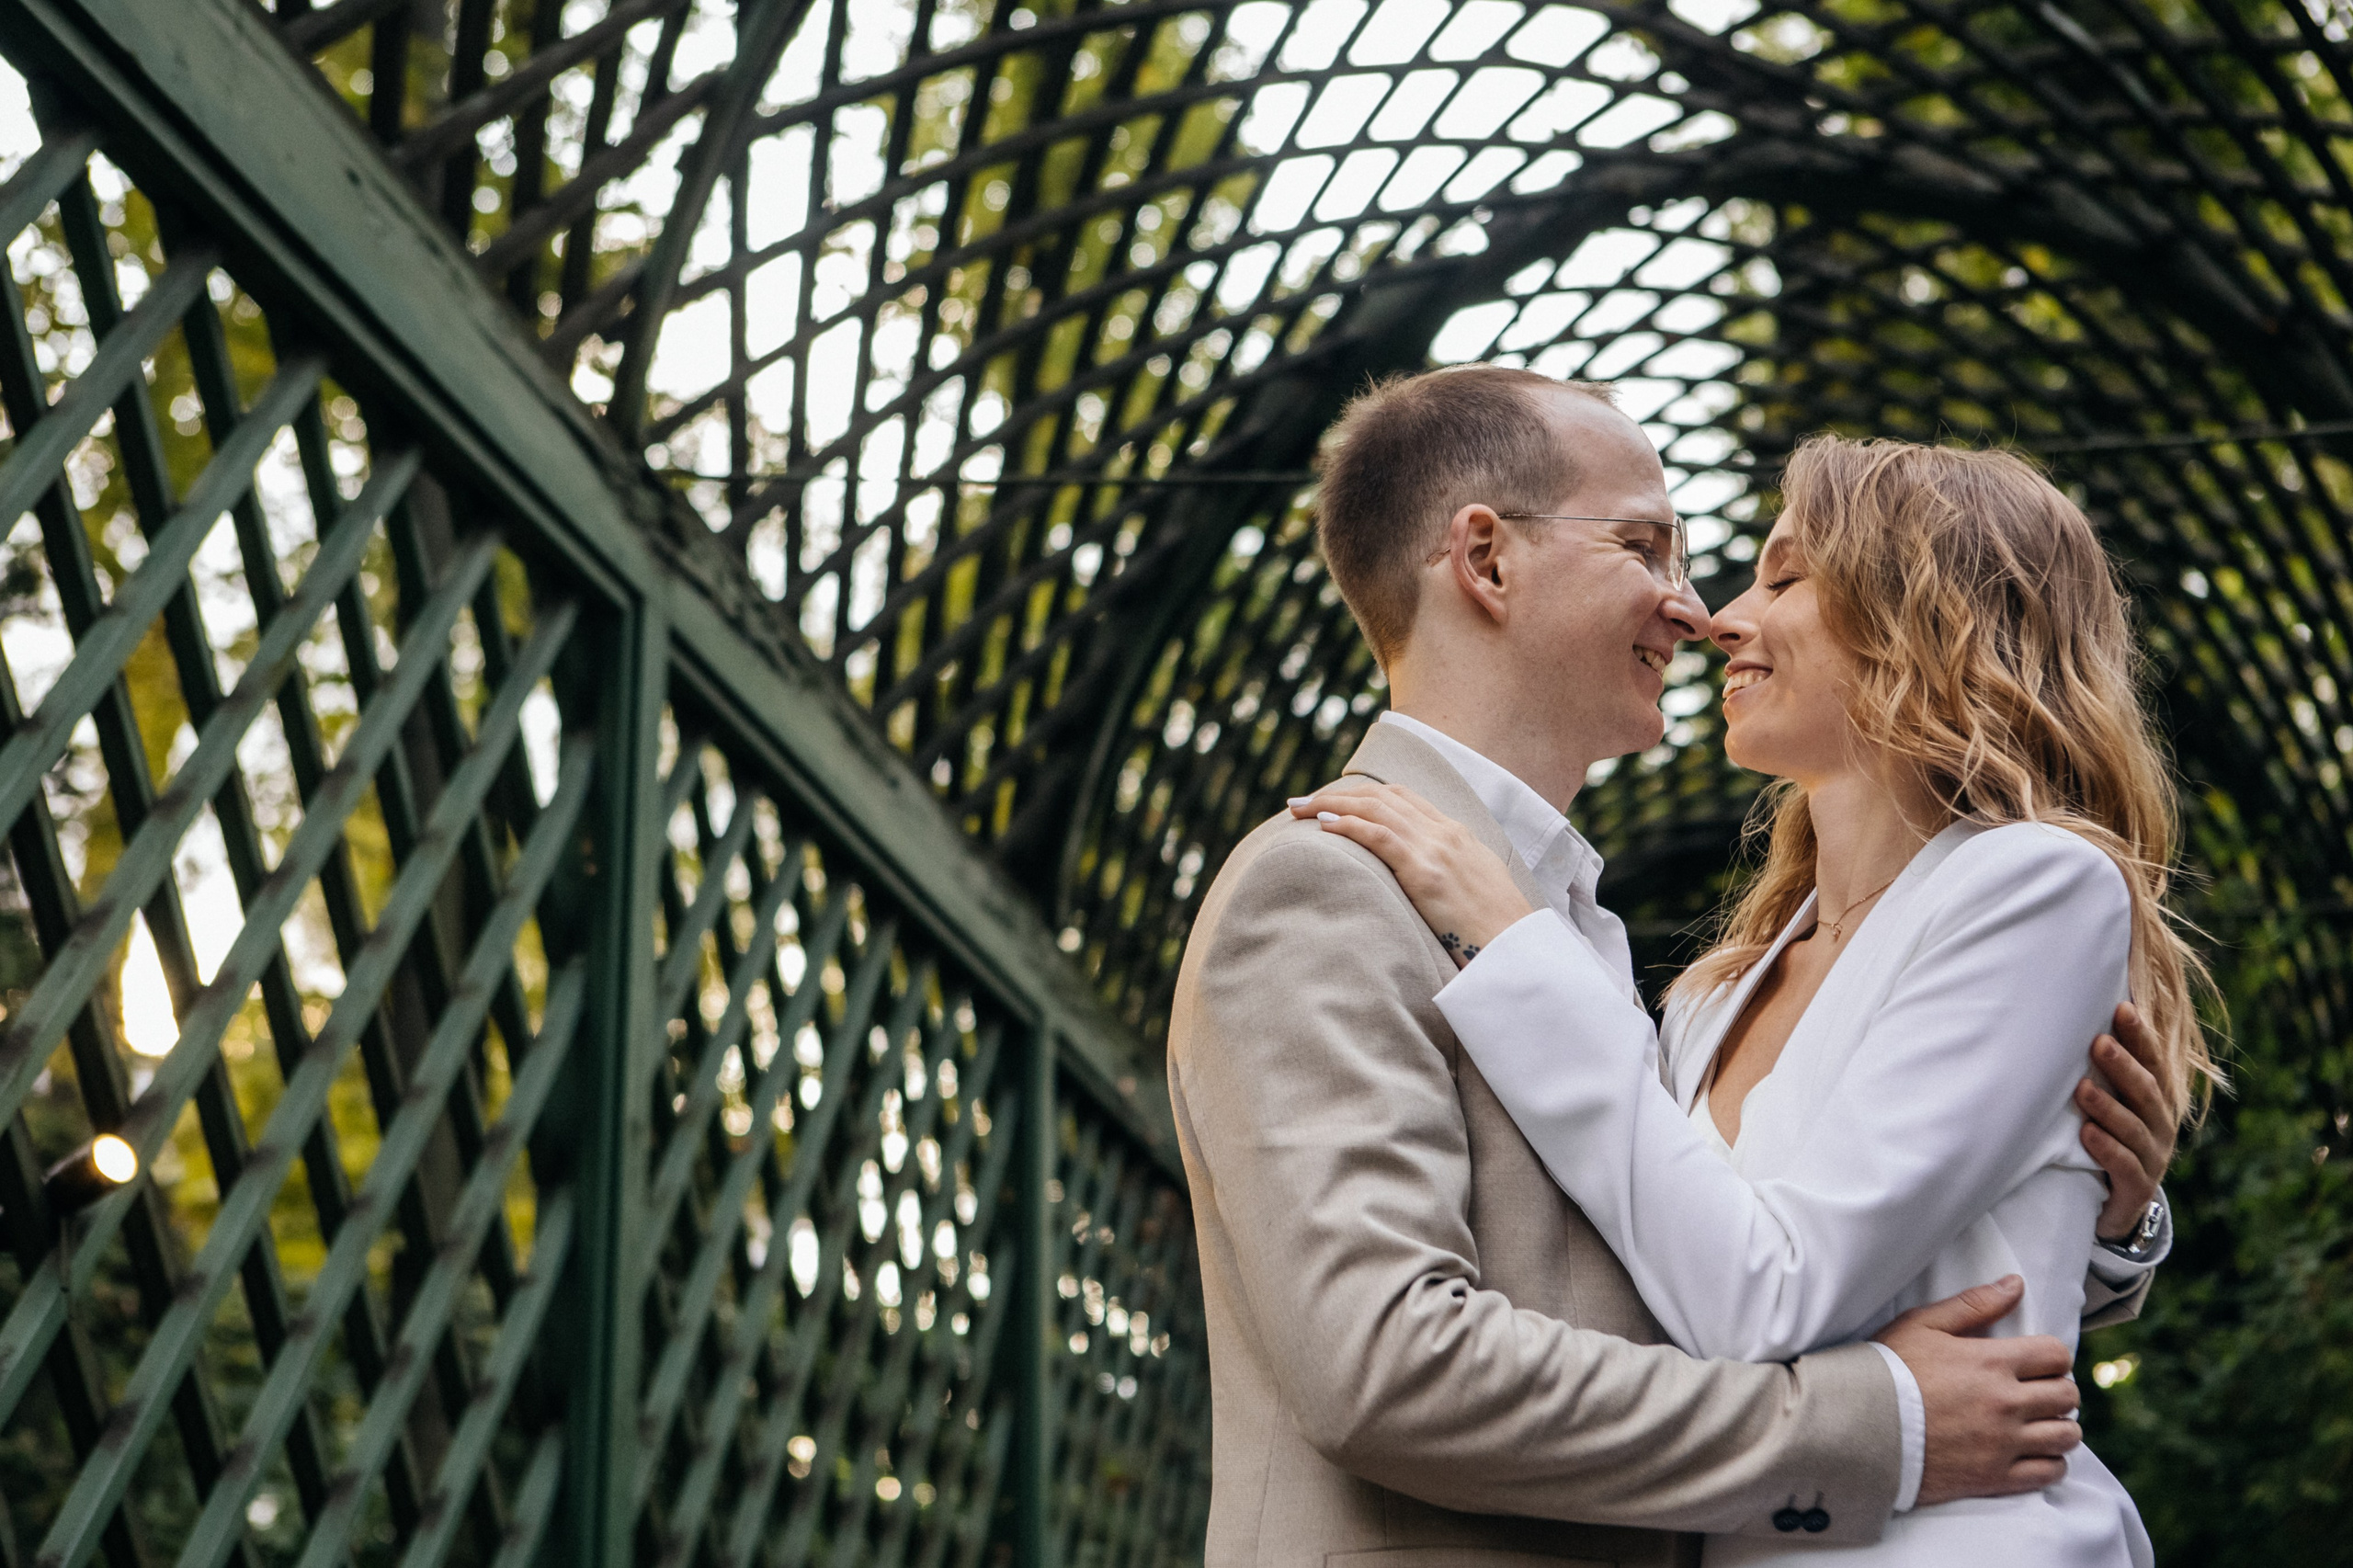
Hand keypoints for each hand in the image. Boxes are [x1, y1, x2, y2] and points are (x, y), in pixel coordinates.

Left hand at [1287, 781, 1534, 965]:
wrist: (1519, 952)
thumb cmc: (1497, 932)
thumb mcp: (1475, 890)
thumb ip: (1449, 875)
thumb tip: (1421, 884)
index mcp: (1458, 835)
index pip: (1403, 798)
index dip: (1364, 795)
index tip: (1333, 800)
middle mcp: (1446, 833)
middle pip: (1382, 796)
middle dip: (1337, 793)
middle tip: (1301, 802)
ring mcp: (1437, 849)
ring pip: (1374, 808)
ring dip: (1329, 804)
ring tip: (1298, 810)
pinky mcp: (1426, 872)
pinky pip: (1379, 836)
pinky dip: (1348, 825)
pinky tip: (1322, 826)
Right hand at [1875, 1276, 2080, 1505]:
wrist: (1857, 1426)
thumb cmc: (1887, 1370)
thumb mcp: (1922, 1325)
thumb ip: (1974, 1304)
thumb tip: (2015, 1284)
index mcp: (1991, 1361)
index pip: (2056, 1355)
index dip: (2051, 1356)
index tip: (2036, 1363)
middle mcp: (2006, 1402)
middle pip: (2067, 1395)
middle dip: (2056, 1389)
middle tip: (2035, 1391)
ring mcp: (2003, 1443)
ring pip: (2066, 1436)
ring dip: (2057, 1426)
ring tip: (2036, 1423)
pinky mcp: (1995, 1477)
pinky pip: (2050, 1472)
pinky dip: (2050, 1462)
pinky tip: (2031, 1452)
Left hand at [2077, 1002, 2176, 1239]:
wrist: (2116, 1206)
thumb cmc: (2108, 1140)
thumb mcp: (2111, 1105)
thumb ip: (2103, 1072)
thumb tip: (2075, 1019)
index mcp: (2155, 1101)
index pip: (2152, 1064)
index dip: (2140, 1037)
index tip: (2122, 1008)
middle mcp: (2159, 1126)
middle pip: (2146, 1092)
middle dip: (2123, 1066)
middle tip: (2099, 1043)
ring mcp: (2152, 1158)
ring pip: (2134, 1129)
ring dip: (2108, 1107)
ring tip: (2082, 1089)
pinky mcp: (2137, 1189)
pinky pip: (2124, 1167)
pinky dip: (2106, 1149)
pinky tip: (2086, 1134)